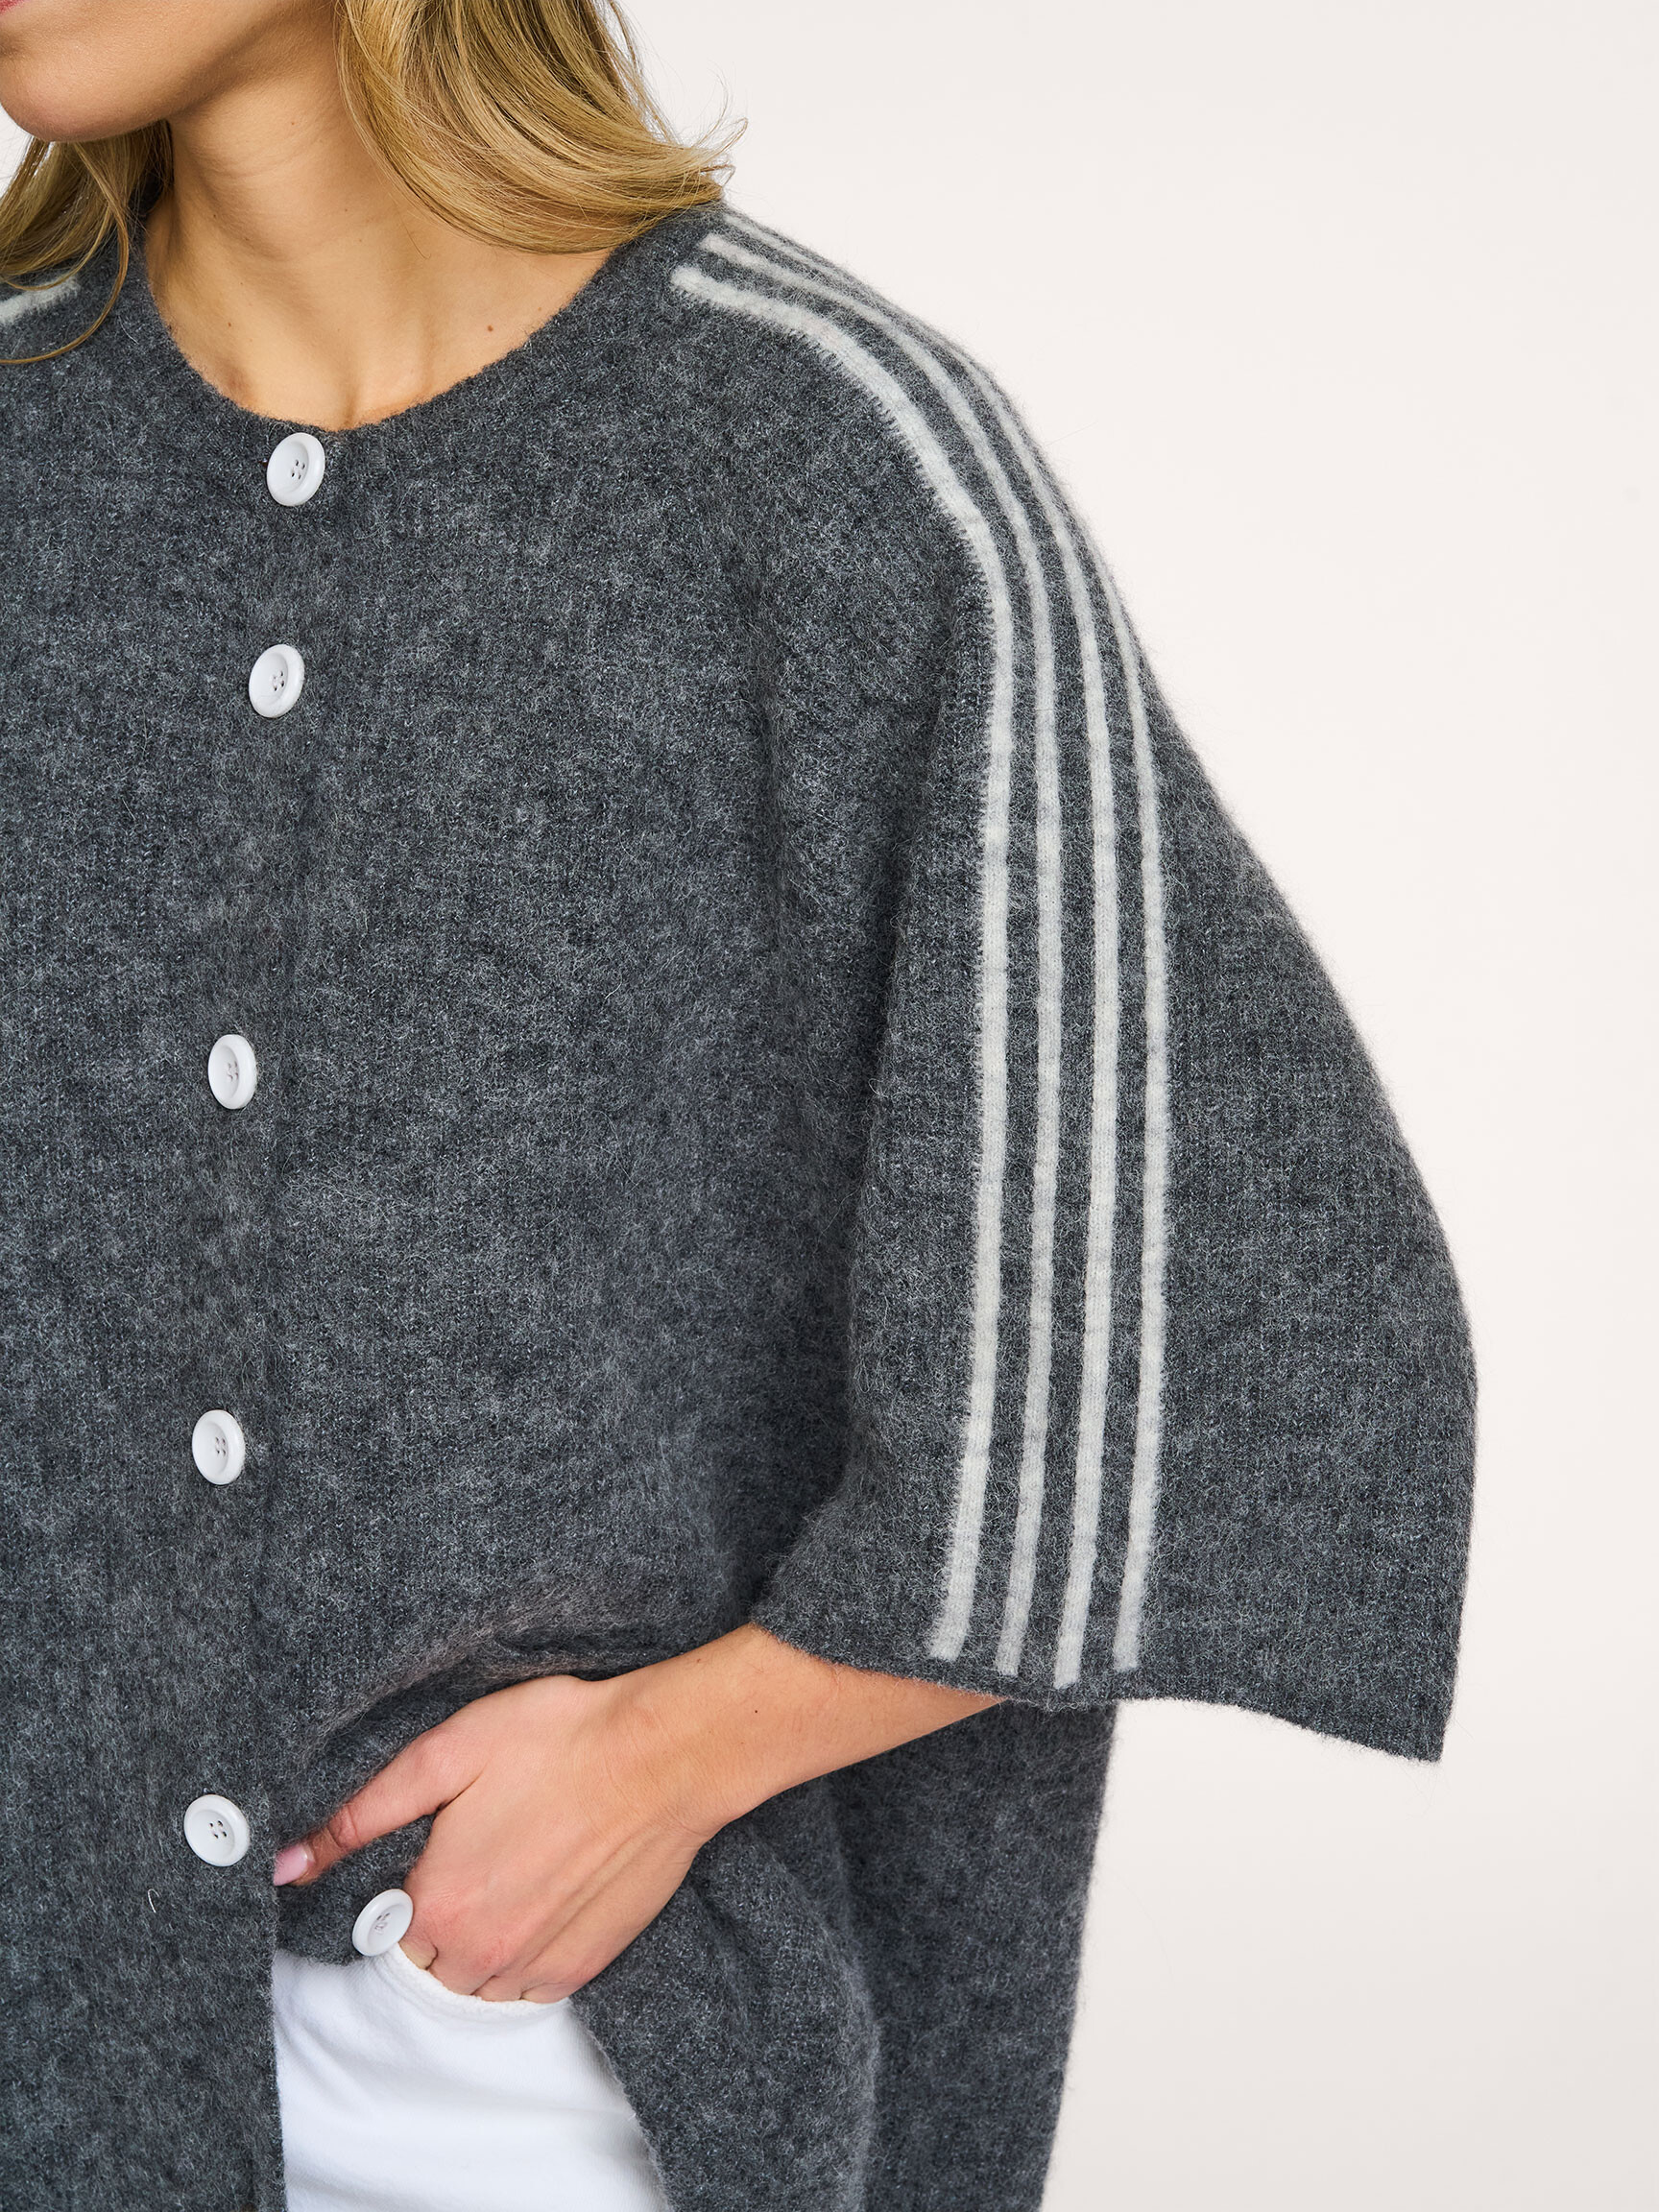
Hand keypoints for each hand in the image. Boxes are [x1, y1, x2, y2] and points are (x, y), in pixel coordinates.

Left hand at [273, 1626, 996, 2001]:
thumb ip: (363, 1813)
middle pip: (420, 1966)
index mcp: (437, 1903)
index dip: (384, 1893)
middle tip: (462, 1855)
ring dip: (470, 1947)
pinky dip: (516, 1960)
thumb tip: (286, 1862)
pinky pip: (524, 1990)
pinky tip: (535, 1897)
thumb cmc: (561, 1738)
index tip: (412, 1855)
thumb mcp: (449, 1752)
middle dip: (425, 1923)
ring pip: (470, 1985)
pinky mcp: (582, 1966)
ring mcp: (534, 1967)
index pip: (373, 1933)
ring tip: (500, 1874)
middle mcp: (480, 1954)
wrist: (666, 1754)